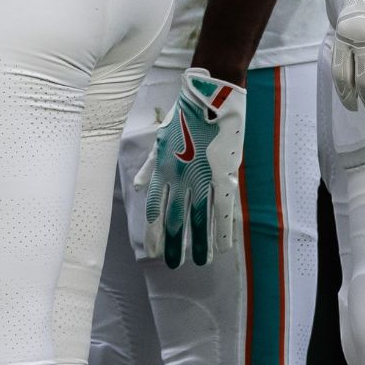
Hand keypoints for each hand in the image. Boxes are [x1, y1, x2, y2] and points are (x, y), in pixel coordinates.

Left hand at [141, 68, 246, 266]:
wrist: (210, 99)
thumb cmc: (185, 117)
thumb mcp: (160, 140)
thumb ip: (150, 167)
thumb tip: (139, 187)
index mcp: (163, 169)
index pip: (155, 209)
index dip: (152, 232)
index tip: (150, 252)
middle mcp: (180, 178)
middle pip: (174, 218)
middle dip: (172, 244)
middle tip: (171, 265)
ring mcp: (203, 178)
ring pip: (199, 218)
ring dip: (199, 243)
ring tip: (198, 263)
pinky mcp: (225, 175)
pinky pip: (223, 209)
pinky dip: (223, 229)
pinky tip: (222, 247)